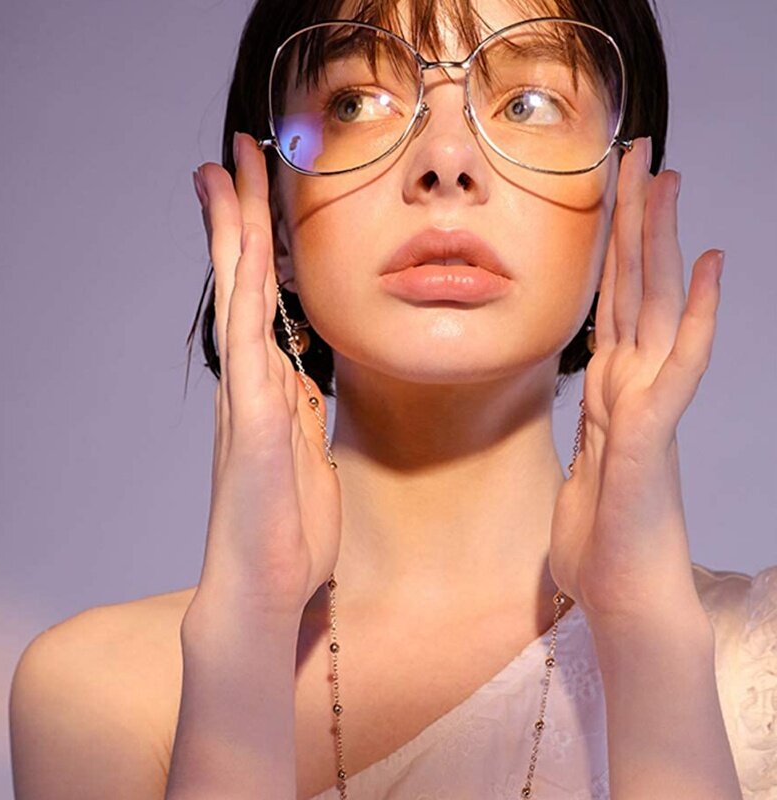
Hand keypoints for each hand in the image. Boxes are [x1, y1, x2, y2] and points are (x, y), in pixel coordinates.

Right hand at [186, 132, 341, 623]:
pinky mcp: (249, 425)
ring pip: (239, 299)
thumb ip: (301, 412)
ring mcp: (245, 399)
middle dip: (241, 216)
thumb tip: (304, 377)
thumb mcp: (306, 455)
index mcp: (270, 389)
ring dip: (234, 234)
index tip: (262, 195)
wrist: (267, 589)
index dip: (263, 246)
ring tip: (224, 171)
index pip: (264, 301)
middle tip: (234, 153)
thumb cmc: (289, 529)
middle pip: (244, 283)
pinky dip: (244, 296)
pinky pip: (249, 346)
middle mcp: (250, 383)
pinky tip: (240, 251)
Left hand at [548, 136, 723, 624]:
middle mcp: (631, 385)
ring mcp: (646, 404)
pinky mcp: (651, 433)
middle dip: (634, 219)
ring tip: (669, 180)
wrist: (620, 595)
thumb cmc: (601, 540)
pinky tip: (709, 267)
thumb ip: (590, 429)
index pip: (611, 303)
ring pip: (657, 307)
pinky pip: (680, 365)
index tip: (612, 193)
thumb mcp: (582, 469)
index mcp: (609, 390)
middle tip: (640, 153)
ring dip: (662, 242)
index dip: (612, 248)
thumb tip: (591, 408)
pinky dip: (698, 316)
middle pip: (634, 287)